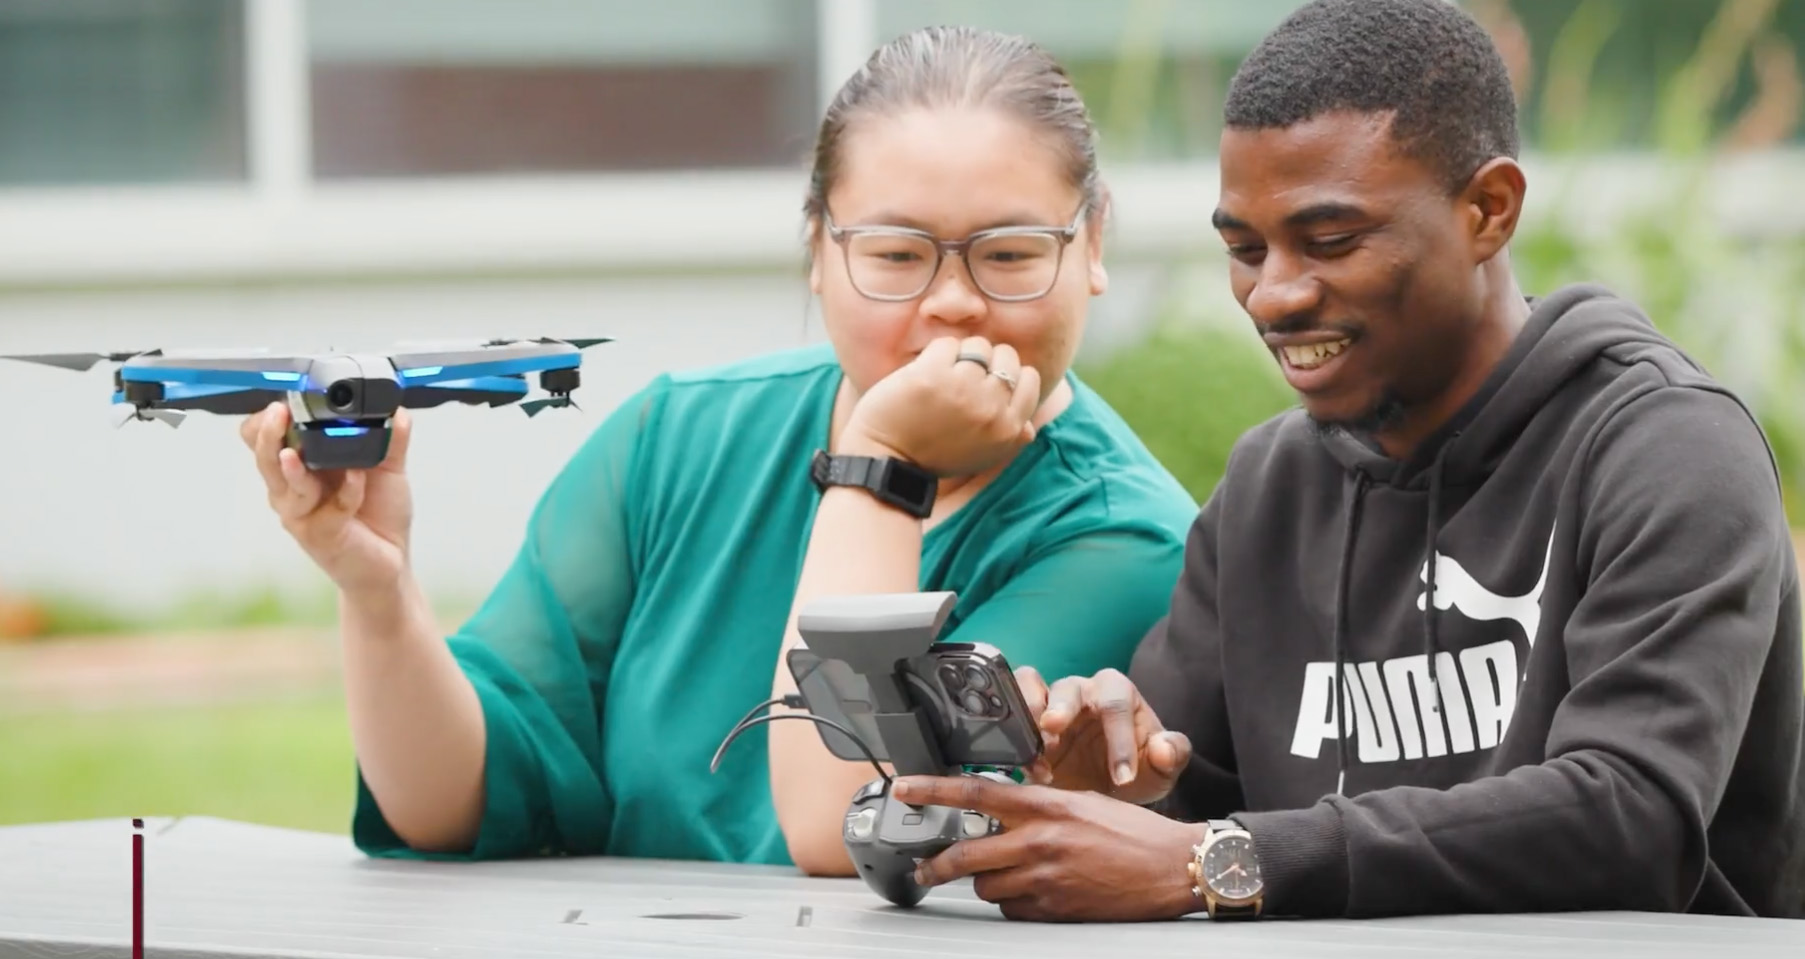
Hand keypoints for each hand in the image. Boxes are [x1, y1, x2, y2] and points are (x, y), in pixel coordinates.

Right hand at [241, 402, 414, 595]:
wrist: (392, 561)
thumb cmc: (379, 513)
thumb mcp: (387, 469)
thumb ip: (390, 439)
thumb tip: (397, 409)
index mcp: (302, 465)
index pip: (264, 439)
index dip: (265, 421)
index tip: (283, 401)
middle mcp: (293, 488)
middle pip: (264, 457)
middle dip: (267, 434)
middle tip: (280, 413)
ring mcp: (301, 513)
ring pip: (282, 485)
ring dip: (290, 467)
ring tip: (294, 452)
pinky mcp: (320, 534)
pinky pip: (328, 509)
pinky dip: (345, 491)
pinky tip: (358, 479)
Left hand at [841, 335, 1043, 476]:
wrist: (886, 461)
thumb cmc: (933, 456)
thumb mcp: (983, 456)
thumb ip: (1011, 438)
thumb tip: (1030, 425)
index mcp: (1009, 429)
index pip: (1029, 379)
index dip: (1008, 374)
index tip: (986, 381)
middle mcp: (991, 409)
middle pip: (1006, 356)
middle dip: (986, 361)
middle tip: (962, 379)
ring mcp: (963, 390)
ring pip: (977, 347)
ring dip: (959, 356)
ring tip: (942, 378)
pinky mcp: (932, 375)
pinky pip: (947, 344)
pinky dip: (935, 354)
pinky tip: (924, 374)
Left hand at [894, 775, 1205, 921]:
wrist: (1170, 867)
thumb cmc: (1133, 832)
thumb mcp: (1081, 802)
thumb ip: (1038, 807)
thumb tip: (1002, 813)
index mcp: (1045, 804)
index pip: (975, 792)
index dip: (933, 790)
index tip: (906, 787)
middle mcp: (1038, 840)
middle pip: (965, 854)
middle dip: (937, 864)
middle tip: (924, 867)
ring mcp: (1043, 878)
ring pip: (985, 886)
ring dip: (986, 883)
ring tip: (1007, 876)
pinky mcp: (1052, 908)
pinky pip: (1012, 909)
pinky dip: (1014, 903)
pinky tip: (1034, 893)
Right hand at [1015, 666, 1190, 804]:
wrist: (1110, 789)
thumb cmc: (1139, 770)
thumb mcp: (1163, 769)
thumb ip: (1172, 754)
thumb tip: (1162, 747)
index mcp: (1117, 692)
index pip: (1117, 705)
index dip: (1119, 740)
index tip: (1123, 778)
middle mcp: (1081, 691)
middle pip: (1067, 687)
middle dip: (1060, 708)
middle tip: (1053, 732)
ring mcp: (1049, 704)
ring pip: (1028, 685)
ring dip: (1027, 715)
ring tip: (1034, 752)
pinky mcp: (1026, 725)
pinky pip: (1009, 714)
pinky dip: (1012, 736)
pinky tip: (1028, 771)